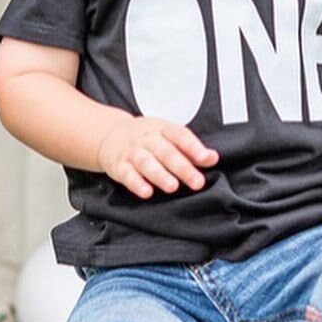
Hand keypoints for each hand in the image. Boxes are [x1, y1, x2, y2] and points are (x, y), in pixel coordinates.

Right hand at [96, 116, 218, 199]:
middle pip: (166, 152)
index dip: (194, 148)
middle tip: (197, 182)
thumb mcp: (167, 136)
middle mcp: (147, 139)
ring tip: (173, 187)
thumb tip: (212, 158)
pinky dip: (136, 184)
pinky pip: (127, 175)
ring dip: (160, 175)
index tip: (207, 159)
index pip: (180, 135)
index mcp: (162, 128)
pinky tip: (146, 192)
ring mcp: (132, 152)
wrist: (110, 135)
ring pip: (146, 163)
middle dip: (183, 168)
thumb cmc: (146, 138)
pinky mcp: (118, 166)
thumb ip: (190, 148)